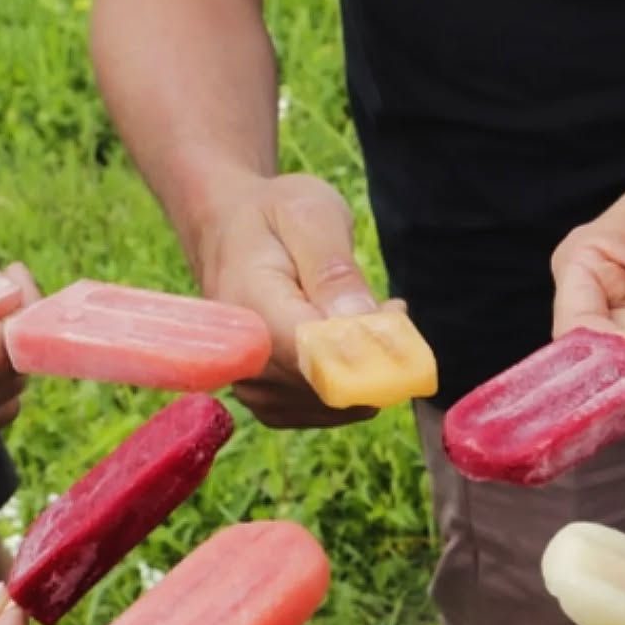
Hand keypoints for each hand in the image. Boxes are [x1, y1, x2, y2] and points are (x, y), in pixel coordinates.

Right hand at [196, 172, 398, 427]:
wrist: (228, 229)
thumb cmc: (271, 215)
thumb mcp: (308, 216)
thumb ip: (333, 271)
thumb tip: (361, 323)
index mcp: (250, 312)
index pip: (315, 359)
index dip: (368, 353)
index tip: (395, 314)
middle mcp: (243, 362)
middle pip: (330, 387)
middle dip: (372, 353)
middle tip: (386, 306)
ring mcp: (253, 388)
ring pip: (335, 404)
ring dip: (364, 367)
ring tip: (366, 314)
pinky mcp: (267, 401)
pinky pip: (324, 409)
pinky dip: (349, 381)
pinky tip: (350, 342)